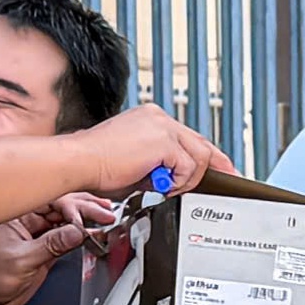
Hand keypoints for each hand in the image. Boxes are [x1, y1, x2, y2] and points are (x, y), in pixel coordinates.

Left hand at [0, 192, 116, 304]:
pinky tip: (95, 234)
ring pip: (67, 221)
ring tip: (106, 218)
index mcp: (16, 215)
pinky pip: (67, 238)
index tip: (87, 219)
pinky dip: (82, 235)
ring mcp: (38, 235)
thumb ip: (51, 245)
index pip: (50, 201)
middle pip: (62, 207)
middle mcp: (28, 221)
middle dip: (85, 208)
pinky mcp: (45, 249)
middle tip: (106, 214)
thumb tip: (77, 232)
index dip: (72, 207)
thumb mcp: (21, 260)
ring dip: (87, 219)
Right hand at [63, 104, 232, 198]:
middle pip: (201, 143)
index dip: (207, 155)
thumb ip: (158, 167)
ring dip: (188, 178)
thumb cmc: (96, 166)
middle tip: (226, 178)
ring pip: (200, 156)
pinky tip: (160, 184)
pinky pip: (188, 166)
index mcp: (150, 119)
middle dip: (216, 165)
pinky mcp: (164, 141)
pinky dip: (179, 181)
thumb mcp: (136, 164)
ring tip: (166, 187)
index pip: (188, 136)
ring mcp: (162, 126)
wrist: (78, 163)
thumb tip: (171, 180)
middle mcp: (158, 118)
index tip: (222, 168)